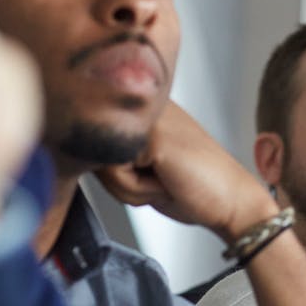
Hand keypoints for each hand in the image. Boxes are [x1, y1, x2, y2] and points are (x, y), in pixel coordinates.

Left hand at [96, 100, 273, 240]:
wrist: (231, 201)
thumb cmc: (192, 188)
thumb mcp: (141, 170)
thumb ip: (107, 157)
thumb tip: (73, 152)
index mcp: (144, 109)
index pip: (95, 141)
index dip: (117, 172)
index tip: (154, 173)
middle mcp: (144, 105)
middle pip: (94, 151)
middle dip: (119, 180)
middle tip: (158, 179)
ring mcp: (148, 117)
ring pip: (101, 164)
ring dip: (128, 186)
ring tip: (163, 179)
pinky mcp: (152, 136)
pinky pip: (115, 173)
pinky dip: (136, 189)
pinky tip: (166, 181)